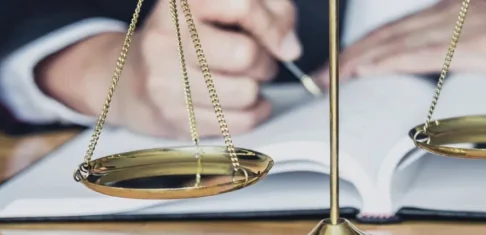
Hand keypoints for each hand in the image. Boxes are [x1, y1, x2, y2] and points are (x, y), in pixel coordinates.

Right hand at [37, 0, 300, 137]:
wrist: (133, 76)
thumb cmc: (194, 38)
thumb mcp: (229, 8)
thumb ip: (271, 13)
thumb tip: (288, 47)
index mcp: (182, 3)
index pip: (243, 7)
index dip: (273, 26)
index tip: (281, 42)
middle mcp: (166, 38)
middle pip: (246, 55)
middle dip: (264, 61)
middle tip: (255, 61)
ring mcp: (164, 79)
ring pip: (246, 92)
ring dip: (257, 89)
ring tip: (242, 80)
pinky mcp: (173, 117)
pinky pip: (238, 122)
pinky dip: (251, 114)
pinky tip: (241, 103)